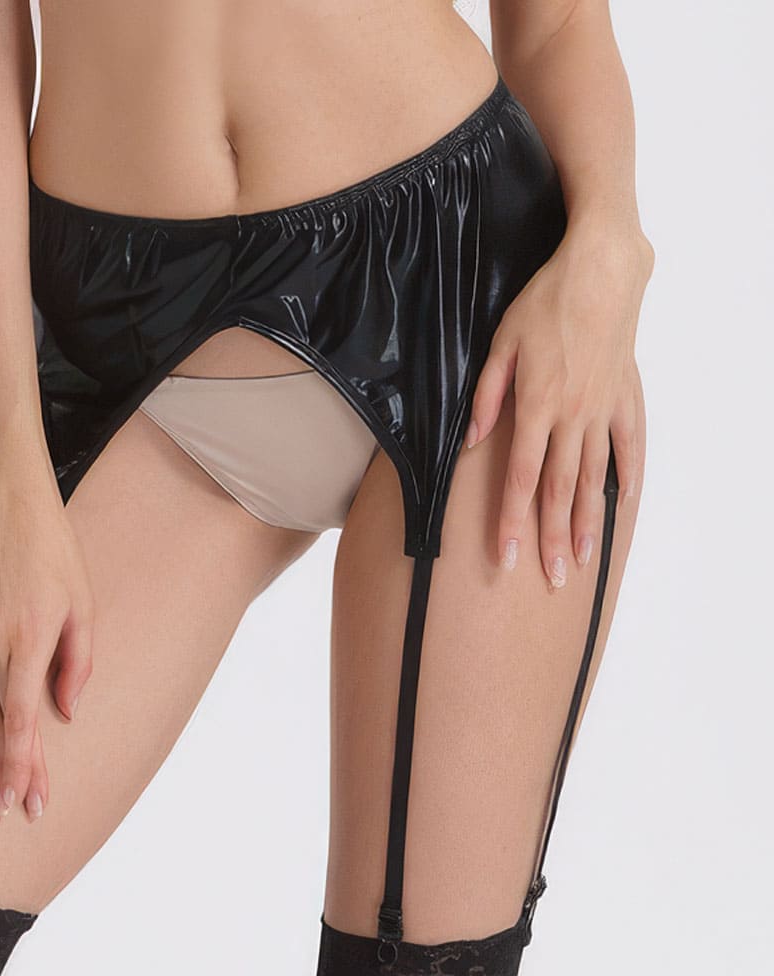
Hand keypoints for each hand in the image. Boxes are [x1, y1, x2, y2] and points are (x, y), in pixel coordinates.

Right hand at [0, 461, 93, 819]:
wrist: (9, 510)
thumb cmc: (56, 555)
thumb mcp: (83, 606)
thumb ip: (77, 664)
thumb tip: (66, 712)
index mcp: (28, 641)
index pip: (25, 719)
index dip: (28, 764)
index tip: (33, 799)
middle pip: (1, 724)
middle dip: (10, 773)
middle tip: (17, 813)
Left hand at [464, 220, 652, 587]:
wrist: (602, 270)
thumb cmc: (544, 303)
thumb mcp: (501, 345)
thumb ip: (487, 397)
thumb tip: (474, 440)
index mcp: (537, 407)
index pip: (520, 479)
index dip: (511, 522)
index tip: (506, 557)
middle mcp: (573, 417)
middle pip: (559, 491)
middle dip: (553, 538)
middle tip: (553, 578)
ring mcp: (603, 409)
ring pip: (594, 477)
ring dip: (588, 521)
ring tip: (584, 559)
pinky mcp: (625, 395)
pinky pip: (629, 444)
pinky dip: (627, 475)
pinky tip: (622, 503)